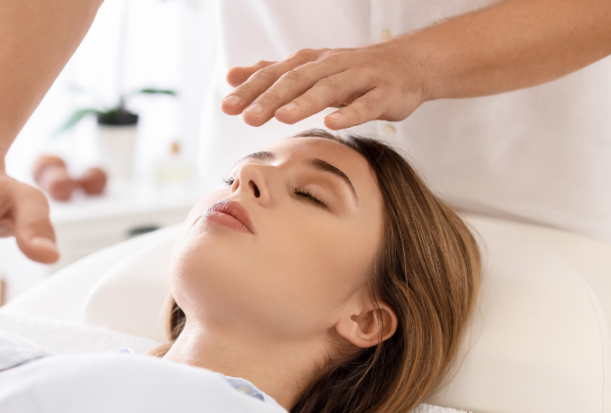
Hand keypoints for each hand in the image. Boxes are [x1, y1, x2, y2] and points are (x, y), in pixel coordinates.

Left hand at [221, 43, 430, 130]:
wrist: (410, 64)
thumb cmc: (353, 71)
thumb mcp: (309, 70)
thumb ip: (271, 75)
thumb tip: (231, 76)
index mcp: (312, 63)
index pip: (276, 74)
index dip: (251, 89)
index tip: (227, 107)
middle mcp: (333, 66)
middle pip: (298, 81)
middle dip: (271, 98)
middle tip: (247, 117)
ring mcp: (360, 78)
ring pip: (329, 89)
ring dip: (305, 103)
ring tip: (282, 117)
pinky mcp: (385, 93)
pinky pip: (366, 104)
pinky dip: (350, 113)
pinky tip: (332, 124)